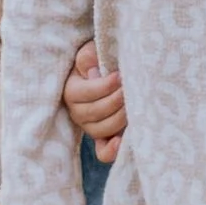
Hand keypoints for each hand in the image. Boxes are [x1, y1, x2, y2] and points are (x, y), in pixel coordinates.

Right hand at [63, 41, 125, 161]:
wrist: (105, 71)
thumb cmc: (98, 60)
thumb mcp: (90, 52)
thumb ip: (89, 57)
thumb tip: (94, 73)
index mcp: (71, 91)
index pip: (85, 93)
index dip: (104, 86)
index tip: (120, 76)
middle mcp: (77, 112)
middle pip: (95, 113)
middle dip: (116, 101)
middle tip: (130, 88)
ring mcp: (89, 127)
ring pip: (102, 130)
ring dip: (120, 118)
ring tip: (133, 103)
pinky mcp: (102, 138)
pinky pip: (103, 152)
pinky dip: (112, 150)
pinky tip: (122, 140)